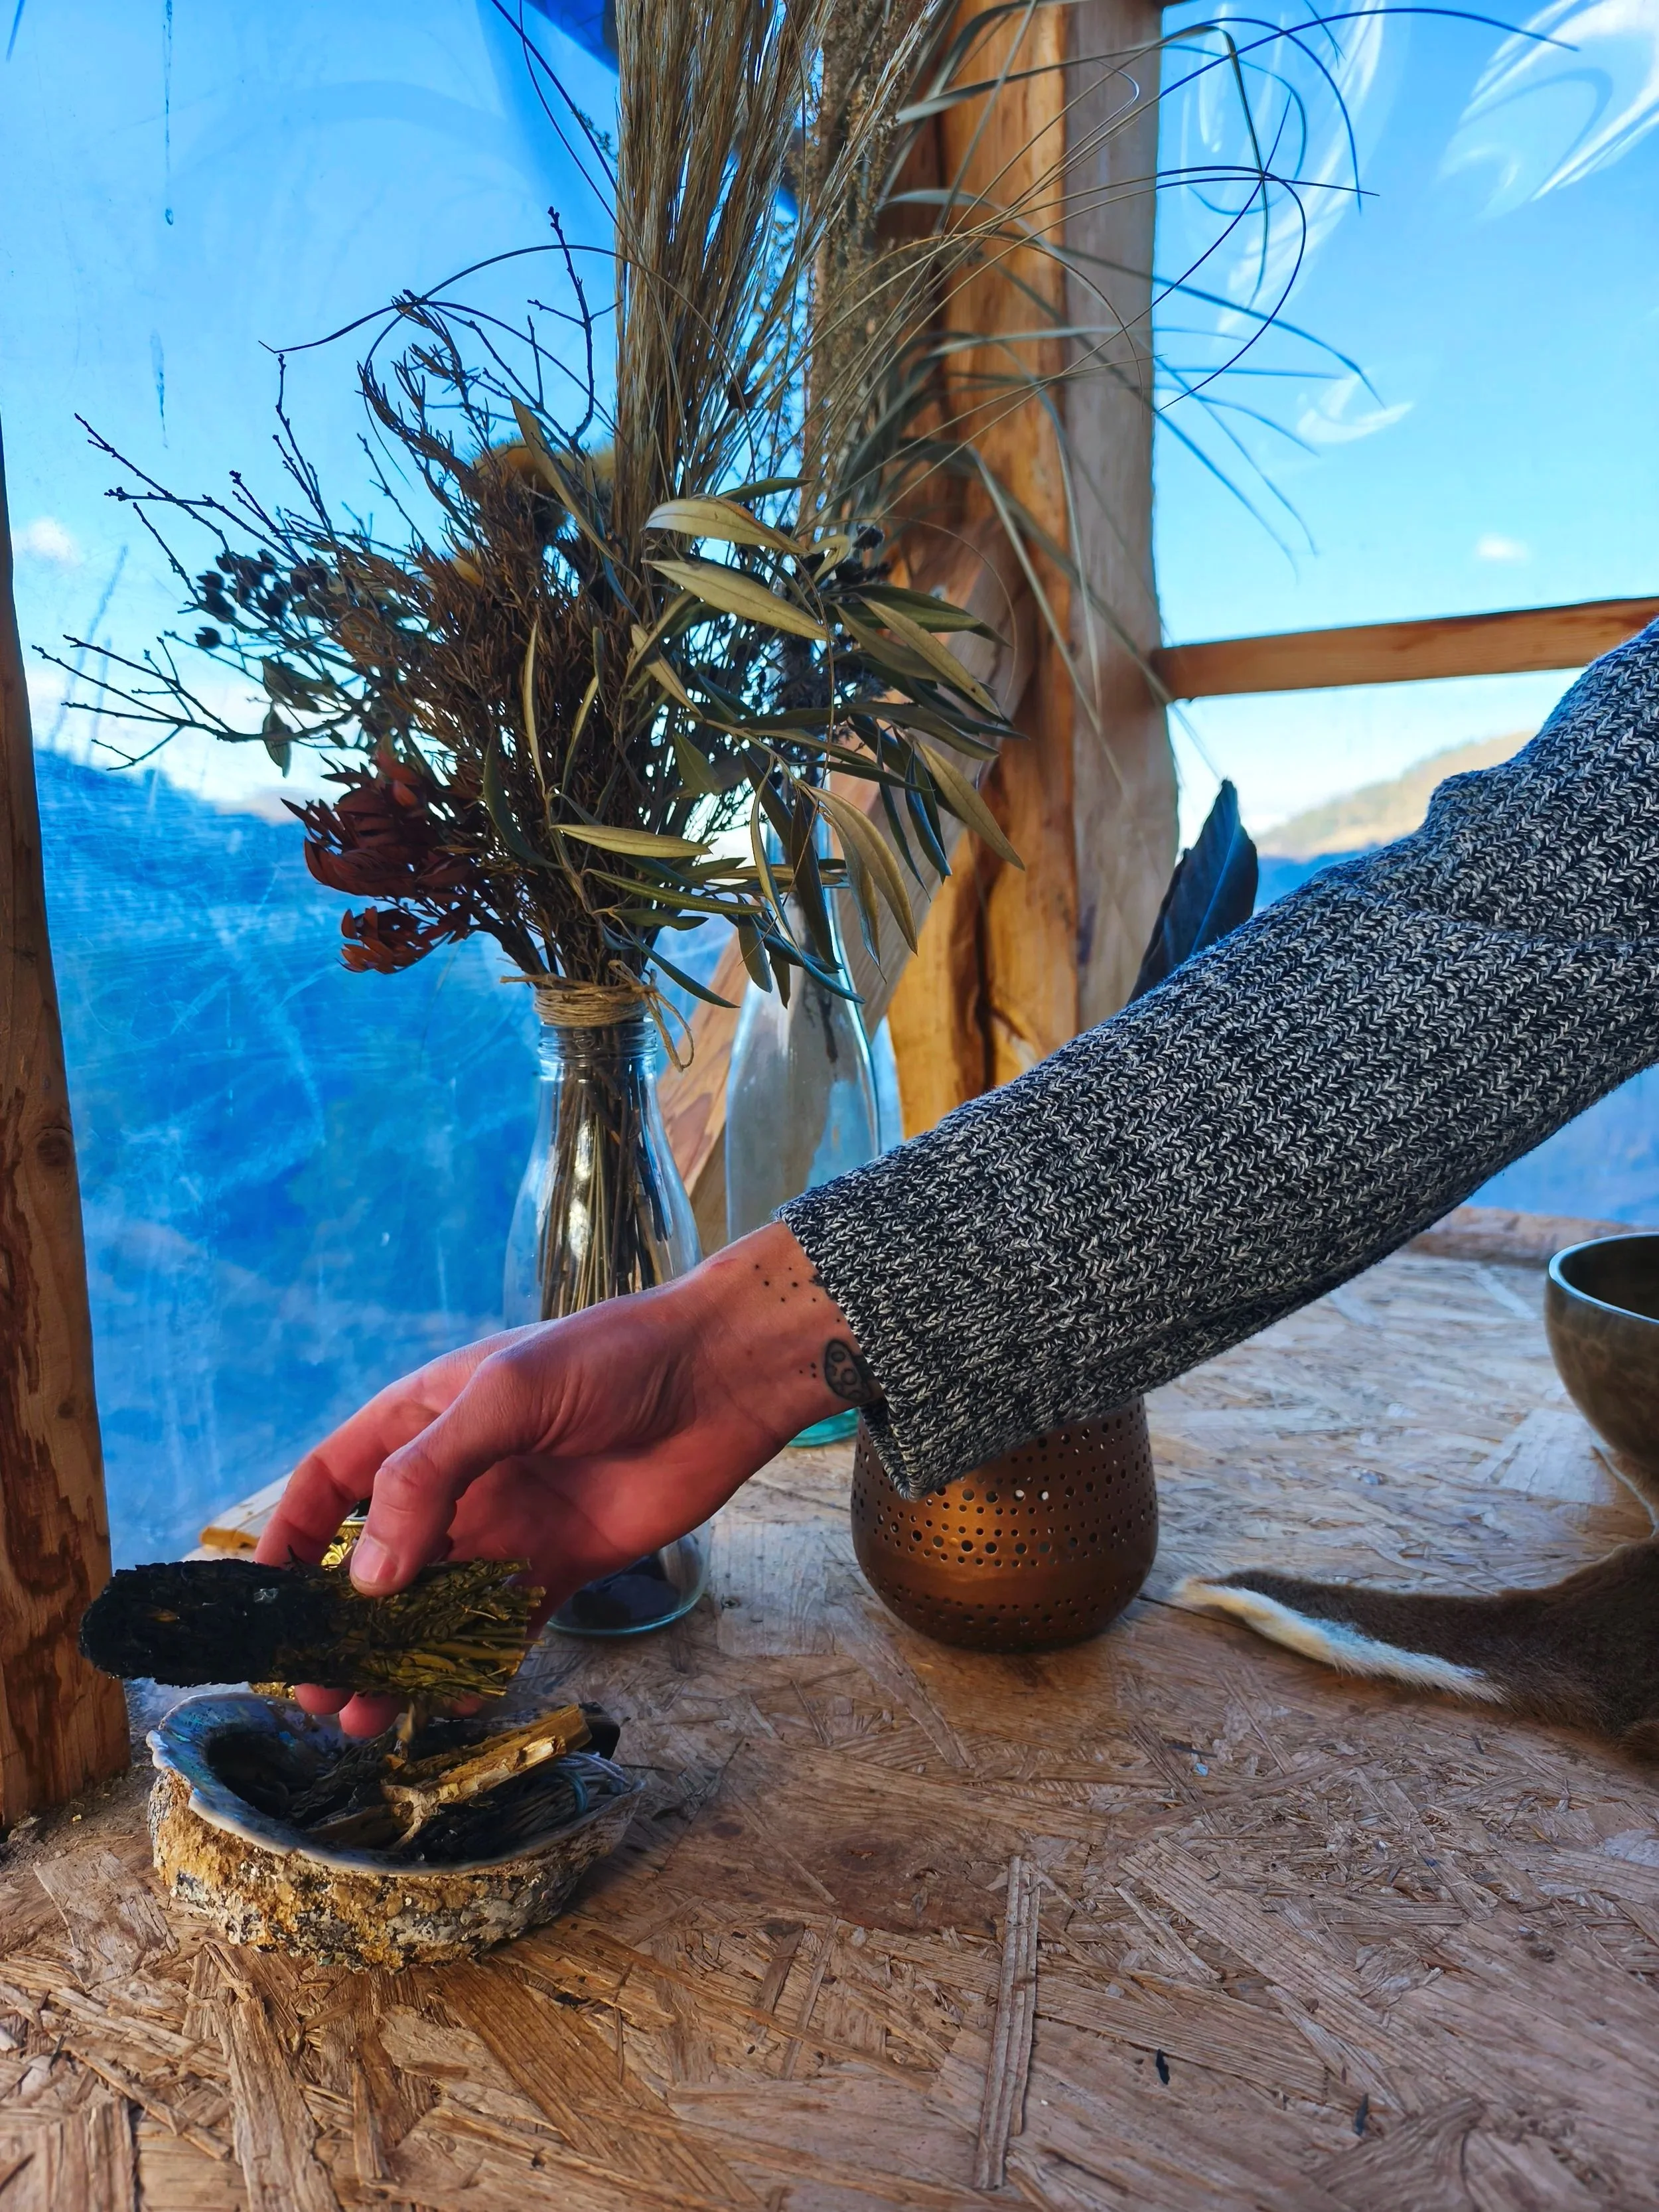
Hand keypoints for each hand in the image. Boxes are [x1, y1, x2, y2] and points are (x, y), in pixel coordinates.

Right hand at [254, 1221, 878, 1734]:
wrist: (720, 1377)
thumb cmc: (611, 1359)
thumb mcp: (506, 1396)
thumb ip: (430, 1480)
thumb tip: (371, 1579)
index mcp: (426, 1419)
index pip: (333, 1482)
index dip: (292, 1537)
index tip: (264, 1603)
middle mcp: (459, 1477)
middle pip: (378, 1561)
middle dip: (343, 1627)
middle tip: (319, 1692)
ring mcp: (508, 1523)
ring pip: (434, 1605)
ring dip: (399, 1660)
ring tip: (367, 1719)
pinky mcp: (561, 1563)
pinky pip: (504, 1626)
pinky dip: (476, 1666)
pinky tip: (453, 1703)